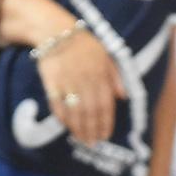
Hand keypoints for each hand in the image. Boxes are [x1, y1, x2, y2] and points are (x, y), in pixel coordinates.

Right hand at [37, 29, 125, 146]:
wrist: (56, 32)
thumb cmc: (84, 45)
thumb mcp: (105, 56)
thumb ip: (115, 77)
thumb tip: (124, 97)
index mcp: (100, 74)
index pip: (105, 104)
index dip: (106, 122)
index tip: (106, 135)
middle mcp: (85, 80)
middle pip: (90, 111)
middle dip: (92, 130)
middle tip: (93, 143)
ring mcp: (67, 82)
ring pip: (75, 111)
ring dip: (79, 129)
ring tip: (82, 140)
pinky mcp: (52, 82)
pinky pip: (58, 105)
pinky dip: (63, 118)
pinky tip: (67, 127)